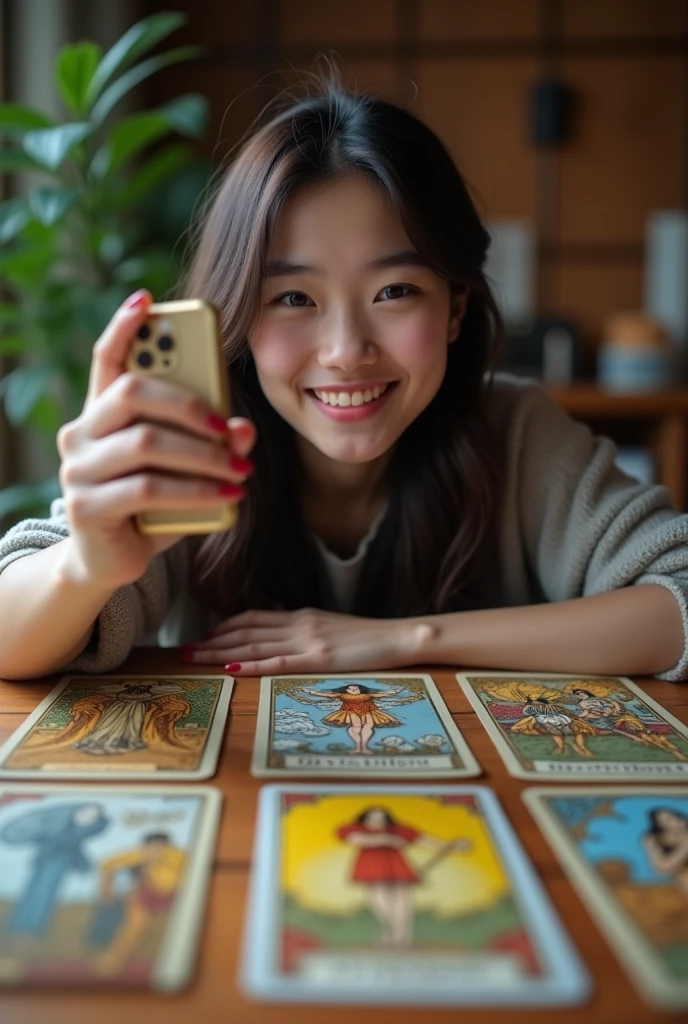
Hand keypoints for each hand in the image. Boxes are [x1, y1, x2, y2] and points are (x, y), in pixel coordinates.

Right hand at [56, 290, 254, 588]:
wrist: (111, 561)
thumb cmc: (150, 504)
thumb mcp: (184, 468)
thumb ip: (211, 441)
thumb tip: (245, 427)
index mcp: (100, 413)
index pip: (106, 359)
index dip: (124, 327)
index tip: (148, 300)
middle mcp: (80, 433)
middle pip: (131, 393)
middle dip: (187, 403)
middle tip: (226, 424)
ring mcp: (78, 470)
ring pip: (145, 443)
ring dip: (202, 454)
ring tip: (240, 468)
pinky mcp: (87, 507)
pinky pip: (149, 488)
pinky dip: (196, 490)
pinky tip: (228, 495)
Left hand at [182, 608, 421, 674]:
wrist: (398, 636)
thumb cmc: (368, 636)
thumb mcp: (331, 625)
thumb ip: (306, 627)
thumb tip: (284, 630)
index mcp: (301, 615)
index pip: (254, 616)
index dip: (225, 625)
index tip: (204, 634)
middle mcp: (299, 623)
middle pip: (245, 631)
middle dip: (211, 640)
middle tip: (184, 649)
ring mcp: (308, 641)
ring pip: (254, 645)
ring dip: (219, 652)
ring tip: (194, 659)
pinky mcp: (319, 659)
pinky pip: (278, 662)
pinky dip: (251, 665)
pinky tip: (231, 669)